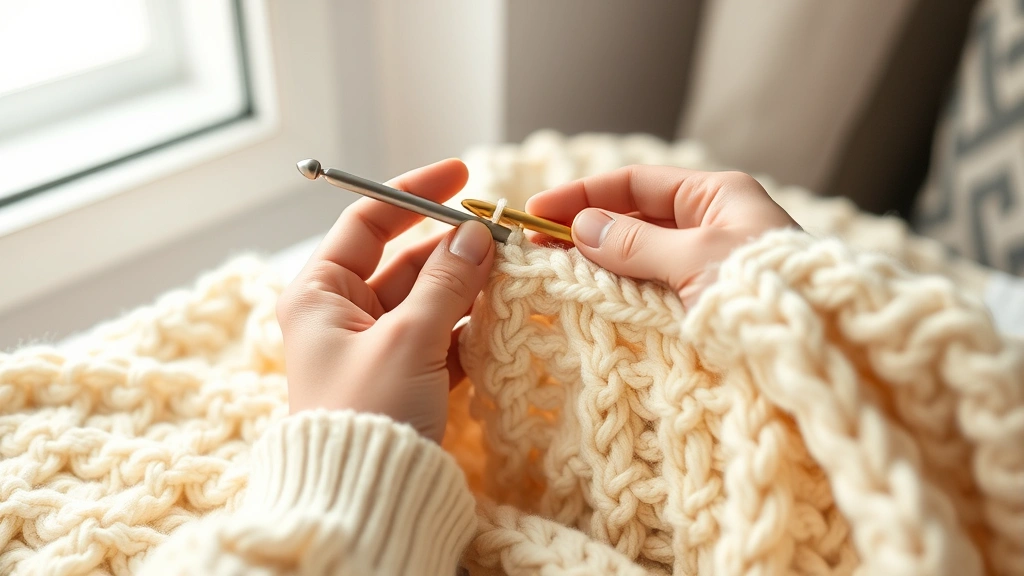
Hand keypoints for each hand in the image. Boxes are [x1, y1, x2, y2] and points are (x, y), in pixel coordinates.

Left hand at [277, 159, 495, 441]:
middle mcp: (343, 314)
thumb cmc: (366, 414)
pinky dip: (469, 327)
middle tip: (504, 238)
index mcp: (320, 293)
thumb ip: (446, 281)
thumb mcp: (407, 338)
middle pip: (406, 261)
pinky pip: (441, 336)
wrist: (365, 498)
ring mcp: (376, 347)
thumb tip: (477, 233)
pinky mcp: (404, 377)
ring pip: (430, 300)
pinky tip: (503, 318)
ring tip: (513, 276)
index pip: (367, 222)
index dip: (413, 194)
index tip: (460, 176)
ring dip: (468, 288)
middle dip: (454, 249)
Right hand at [525, 166, 797, 307]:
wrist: (814, 348)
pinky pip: (656, 288)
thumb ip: (635, 243)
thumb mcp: (696, 259)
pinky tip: (596, 300)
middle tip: (536, 248)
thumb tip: (581, 228)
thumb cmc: (764, 291)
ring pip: (643, 256)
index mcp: (718, 196)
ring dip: (602, 264)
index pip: (637, 183)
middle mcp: (714, 224)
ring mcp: (711, 265)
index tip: (539, 213)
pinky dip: (625, 291)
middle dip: (587, 231)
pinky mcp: (708, 303)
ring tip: (555, 275)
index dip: (584, 195)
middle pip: (636, 218)